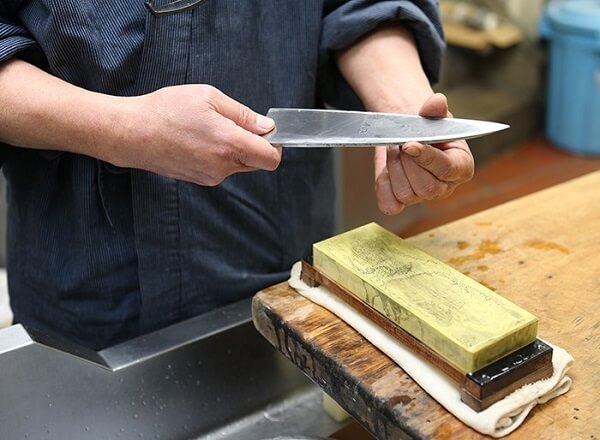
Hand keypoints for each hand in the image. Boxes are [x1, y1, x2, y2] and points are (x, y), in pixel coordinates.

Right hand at [110, 84, 280, 185]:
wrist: (132, 133)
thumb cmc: (166, 110)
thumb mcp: (208, 98)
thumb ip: (242, 114)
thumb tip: (266, 127)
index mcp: (230, 144)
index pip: (271, 158)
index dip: (275, 145)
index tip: (267, 132)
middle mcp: (223, 166)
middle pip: (257, 163)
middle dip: (254, 145)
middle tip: (233, 124)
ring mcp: (211, 177)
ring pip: (238, 165)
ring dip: (234, 150)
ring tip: (208, 130)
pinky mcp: (199, 180)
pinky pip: (221, 169)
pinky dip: (218, 156)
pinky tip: (198, 140)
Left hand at [374, 93, 473, 214]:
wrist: (407, 135)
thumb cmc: (425, 128)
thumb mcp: (432, 116)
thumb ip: (435, 110)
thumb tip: (437, 101)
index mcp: (461, 168)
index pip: (446, 169)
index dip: (426, 157)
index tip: (409, 144)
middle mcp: (444, 187)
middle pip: (425, 186)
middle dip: (407, 161)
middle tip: (400, 142)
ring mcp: (422, 197)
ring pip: (405, 194)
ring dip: (394, 168)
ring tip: (395, 151)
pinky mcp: (401, 202)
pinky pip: (390, 205)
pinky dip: (384, 186)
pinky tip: (387, 170)